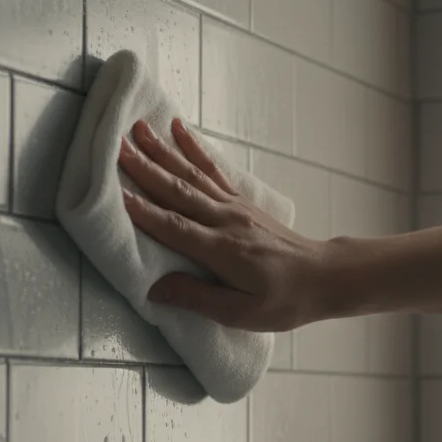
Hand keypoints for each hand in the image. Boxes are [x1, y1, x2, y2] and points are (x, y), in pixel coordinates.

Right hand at [117, 118, 336, 331]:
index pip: (175, 227)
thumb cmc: (285, 300)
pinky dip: (195, 149)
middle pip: (179, 191)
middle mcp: (227, 221)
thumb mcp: (243, 313)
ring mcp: (235, 208)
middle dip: (146, 169)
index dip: (145, 212)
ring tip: (139, 129)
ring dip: (163, 151)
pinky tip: (179, 130)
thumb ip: (198, 299)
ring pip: (193, 174)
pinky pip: (214, 171)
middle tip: (117, 147)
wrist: (324, 277)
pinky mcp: (242, 203)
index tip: (117, 192)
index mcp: (223, 250)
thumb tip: (155, 289)